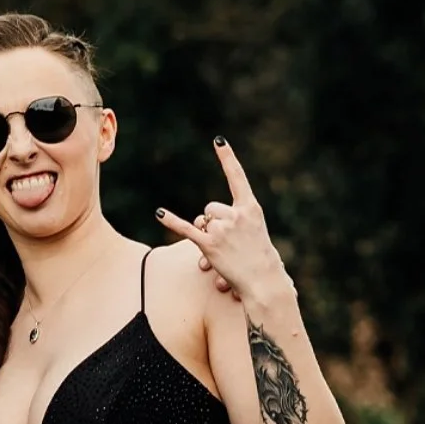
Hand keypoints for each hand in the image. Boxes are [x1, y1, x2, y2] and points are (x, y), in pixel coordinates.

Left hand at [158, 139, 292, 306]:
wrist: (264, 282)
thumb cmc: (261, 259)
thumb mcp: (254, 233)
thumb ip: (232, 222)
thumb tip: (201, 225)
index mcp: (251, 209)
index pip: (237, 178)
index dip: (227, 158)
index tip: (218, 141)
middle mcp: (237, 215)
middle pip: (210, 207)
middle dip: (212, 221)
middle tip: (227, 240)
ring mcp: (223, 230)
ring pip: (201, 221)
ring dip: (206, 234)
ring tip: (222, 251)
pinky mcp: (210, 245)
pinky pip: (186, 230)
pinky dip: (172, 221)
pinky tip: (159, 213)